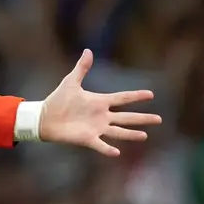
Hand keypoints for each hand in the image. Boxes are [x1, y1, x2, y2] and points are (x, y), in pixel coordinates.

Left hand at [39, 50, 161, 156]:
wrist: (44, 117)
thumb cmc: (57, 100)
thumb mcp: (70, 82)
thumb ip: (81, 68)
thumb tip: (88, 50)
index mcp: (99, 102)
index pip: (122, 98)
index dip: (136, 96)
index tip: (151, 94)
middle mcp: (101, 116)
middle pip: (126, 117)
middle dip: (142, 118)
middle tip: (159, 119)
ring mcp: (96, 128)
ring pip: (118, 131)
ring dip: (131, 134)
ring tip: (145, 135)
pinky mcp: (87, 138)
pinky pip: (100, 145)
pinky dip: (108, 149)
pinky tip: (117, 153)